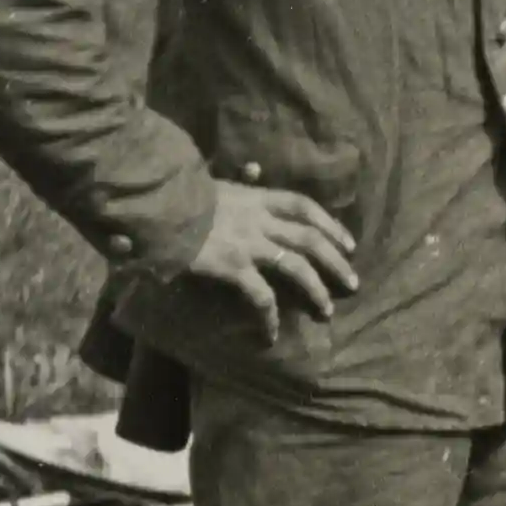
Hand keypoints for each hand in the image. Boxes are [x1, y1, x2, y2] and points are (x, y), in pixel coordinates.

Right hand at [188, 179, 358, 342]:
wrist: (152, 203)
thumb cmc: (176, 193)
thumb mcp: (211, 179)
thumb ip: (236, 179)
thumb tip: (255, 169)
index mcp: (254, 197)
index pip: (302, 205)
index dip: (329, 224)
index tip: (349, 243)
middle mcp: (258, 219)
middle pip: (310, 238)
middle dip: (336, 262)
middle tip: (353, 283)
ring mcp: (248, 243)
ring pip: (297, 267)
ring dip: (317, 290)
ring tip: (327, 311)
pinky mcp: (233, 266)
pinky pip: (261, 297)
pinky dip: (269, 318)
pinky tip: (271, 336)